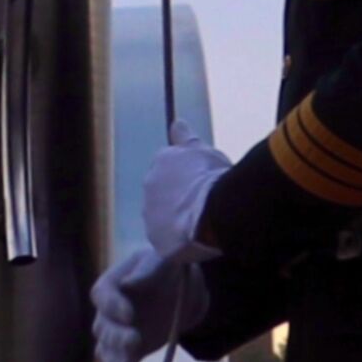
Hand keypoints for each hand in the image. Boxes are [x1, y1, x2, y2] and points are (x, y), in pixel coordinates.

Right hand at [91, 244, 201, 361]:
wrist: (181, 291)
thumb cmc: (168, 268)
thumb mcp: (163, 261)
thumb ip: (148, 270)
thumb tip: (127, 284)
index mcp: (111, 283)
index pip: (102, 295)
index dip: (112, 306)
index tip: (130, 315)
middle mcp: (108, 310)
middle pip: (103, 326)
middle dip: (117, 337)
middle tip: (135, 340)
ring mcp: (116, 332)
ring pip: (106, 348)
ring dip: (117, 359)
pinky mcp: (127, 350)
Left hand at [141, 141, 231, 261]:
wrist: (211, 211)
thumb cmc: (212, 177)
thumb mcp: (202, 151)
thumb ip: (185, 138)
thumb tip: (176, 122)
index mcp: (162, 160)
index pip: (170, 166)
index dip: (188, 176)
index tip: (202, 183)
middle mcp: (149, 183)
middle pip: (164, 191)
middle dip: (179, 196)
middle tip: (203, 204)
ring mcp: (150, 212)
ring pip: (163, 215)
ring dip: (177, 218)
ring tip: (201, 223)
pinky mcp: (155, 238)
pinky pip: (167, 238)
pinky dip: (178, 239)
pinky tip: (195, 239)